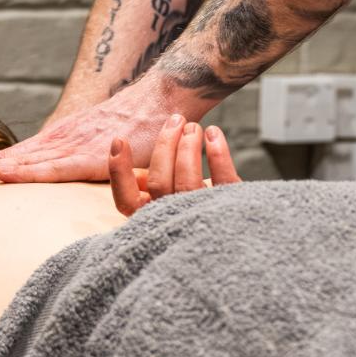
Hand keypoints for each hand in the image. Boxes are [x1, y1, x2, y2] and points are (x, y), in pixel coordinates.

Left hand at [0, 83, 196, 187]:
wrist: (167, 95)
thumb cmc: (141, 127)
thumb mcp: (104, 149)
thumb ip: (84, 166)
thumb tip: (70, 183)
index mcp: (58, 145)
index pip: (10, 161)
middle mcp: (59, 142)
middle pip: (5, 160)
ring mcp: (73, 145)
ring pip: (20, 162)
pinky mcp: (93, 152)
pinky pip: (55, 167)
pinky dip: (26, 171)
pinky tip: (3, 175)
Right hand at [108, 120, 239, 217]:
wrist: (235, 236)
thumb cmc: (194, 214)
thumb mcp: (166, 204)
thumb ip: (148, 189)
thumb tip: (137, 169)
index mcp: (152, 220)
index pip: (127, 201)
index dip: (120, 171)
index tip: (120, 140)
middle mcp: (173, 222)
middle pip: (159, 183)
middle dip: (164, 146)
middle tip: (175, 120)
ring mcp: (201, 216)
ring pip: (187, 181)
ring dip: (187, 146)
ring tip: (192, 126)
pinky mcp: (228, 207)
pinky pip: (223, 179)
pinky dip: (218, 153)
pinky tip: (214, 133)